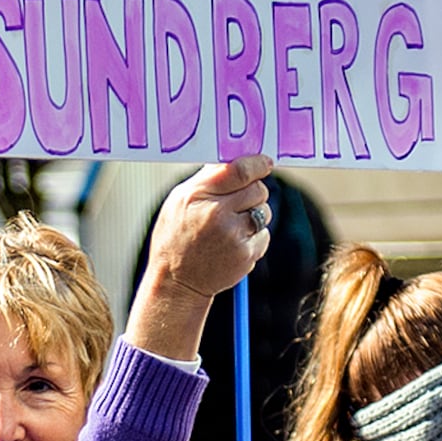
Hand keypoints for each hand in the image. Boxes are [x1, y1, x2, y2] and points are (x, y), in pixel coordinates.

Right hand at [127, 160, 274, 358]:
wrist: (176, 282)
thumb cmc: (176, 237)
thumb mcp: (179, 201)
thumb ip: (206, 179)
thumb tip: (232, 158)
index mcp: (198, 195)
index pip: (239, 171)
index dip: (258, 164)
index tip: (265, 162)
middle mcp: (216, 213)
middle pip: (258, 189)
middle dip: (254, 192)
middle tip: (239, 202)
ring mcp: (233, 235)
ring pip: (264, 211)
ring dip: (254, 215)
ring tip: (230, 228)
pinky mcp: (245, 254)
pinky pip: (264, 235)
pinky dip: (253, 238)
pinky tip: (232, 245)